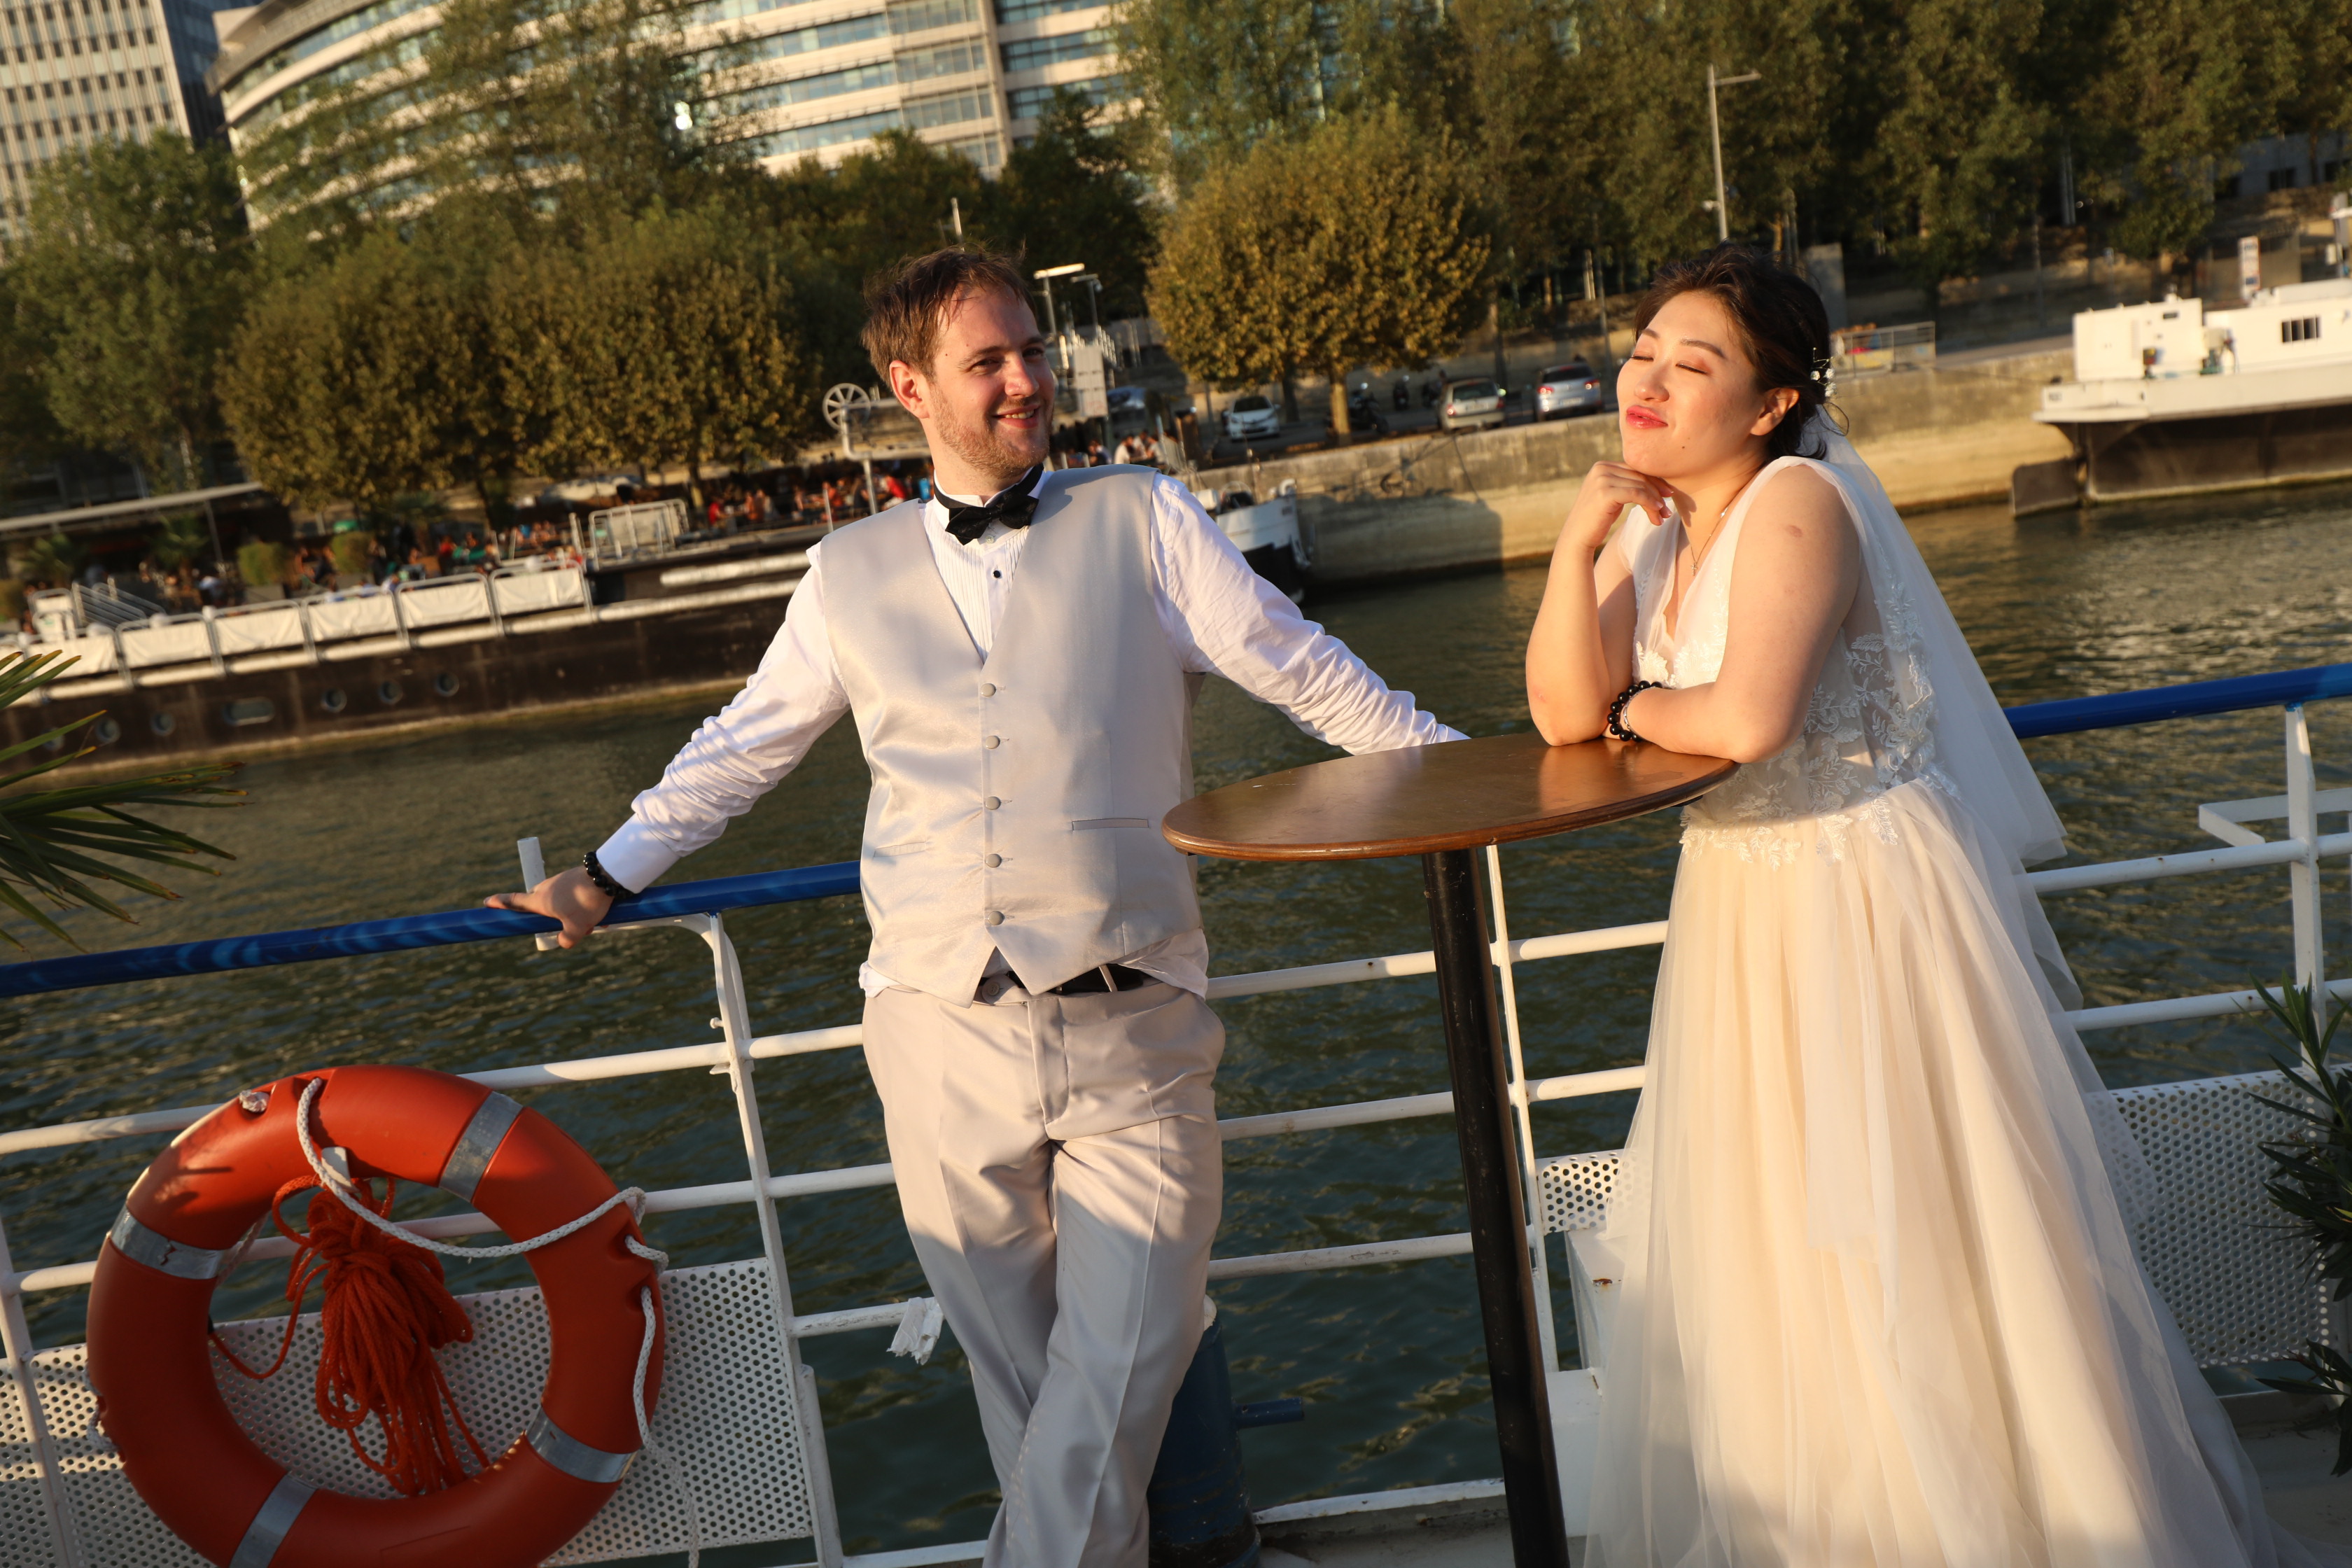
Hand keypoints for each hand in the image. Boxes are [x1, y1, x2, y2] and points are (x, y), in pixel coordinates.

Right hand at [485, 867, 611, 948]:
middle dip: (548, 915)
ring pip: (559, 900)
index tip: (487, 902)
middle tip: (566, 925)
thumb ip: (567, 939)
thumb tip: (564, 941)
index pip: (515, 902)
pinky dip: (581, 903)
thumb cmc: (586, 902)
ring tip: (592, 920)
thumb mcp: (577, 928)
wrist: (607, 875)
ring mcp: (560, 880)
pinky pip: (572, 894)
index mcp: (539, 900)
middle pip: (538, 903)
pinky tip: (600, 911)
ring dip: (570, 912)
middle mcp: (546, 888)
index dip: (500, 903)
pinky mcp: (573, 876)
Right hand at [1559, 461, 1672, 557]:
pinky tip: (1656, 513)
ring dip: (1656, 502)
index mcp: (1602, 465)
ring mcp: (1602, 479)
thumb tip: (1654, 480)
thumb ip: (1625, 483)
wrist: (1577, 537)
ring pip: (1641, 486)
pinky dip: (1650, 503)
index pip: (1636, 469)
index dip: (1655, 481)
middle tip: (1668, 509)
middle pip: (1640, 476)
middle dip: (1658, 492)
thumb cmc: (1597, 520)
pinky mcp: (1605, 493)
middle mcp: (1601, 468)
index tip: (1668, 494)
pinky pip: (1637, 494)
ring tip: (1663, 517)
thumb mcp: (1611, 495)